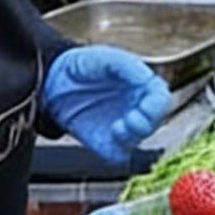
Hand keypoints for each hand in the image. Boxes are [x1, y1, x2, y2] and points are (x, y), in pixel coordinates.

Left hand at [42, 45, 169, 164]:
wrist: (52, 81)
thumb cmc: (83, 67)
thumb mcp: (105, 58)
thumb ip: (128, 67)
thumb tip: (147, 79)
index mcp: (142, 88)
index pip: (162, 100)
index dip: (158, 105)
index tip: (147, 104)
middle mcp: (136, 110)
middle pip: (156, 123)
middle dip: (148, 122)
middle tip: (134, 118)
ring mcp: (123, 129)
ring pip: (141, 140)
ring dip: (134, 135)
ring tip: (119, 127)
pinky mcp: (108, 146)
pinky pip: (121, 156)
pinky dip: (120, 150)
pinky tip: (112, 135)